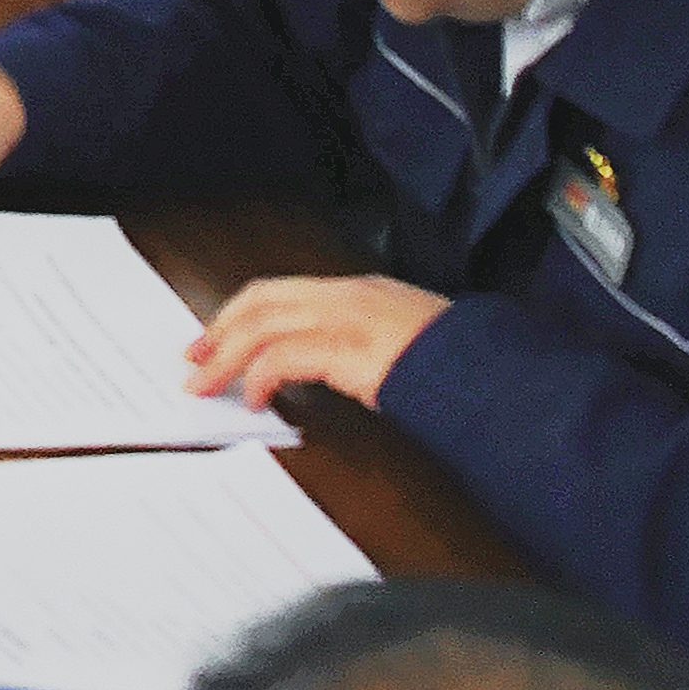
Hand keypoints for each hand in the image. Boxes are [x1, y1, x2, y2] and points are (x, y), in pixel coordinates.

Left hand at [187, 273, 449, 411]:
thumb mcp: (403, 343)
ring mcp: (348, 319)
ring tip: (206, 384)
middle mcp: (349, 296)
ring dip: (227, 357)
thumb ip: (361, 345)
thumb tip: (321, 366)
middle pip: (262, 301)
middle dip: (220, 328)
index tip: (216, 336)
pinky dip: (261, 377)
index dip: (241, 314)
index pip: (282, 292)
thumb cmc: (458, 364)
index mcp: (361, 290)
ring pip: (264, 326)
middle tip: (194, 356)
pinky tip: (256, 398)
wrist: (494, 373)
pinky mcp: (349, 349)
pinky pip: (285, 357)